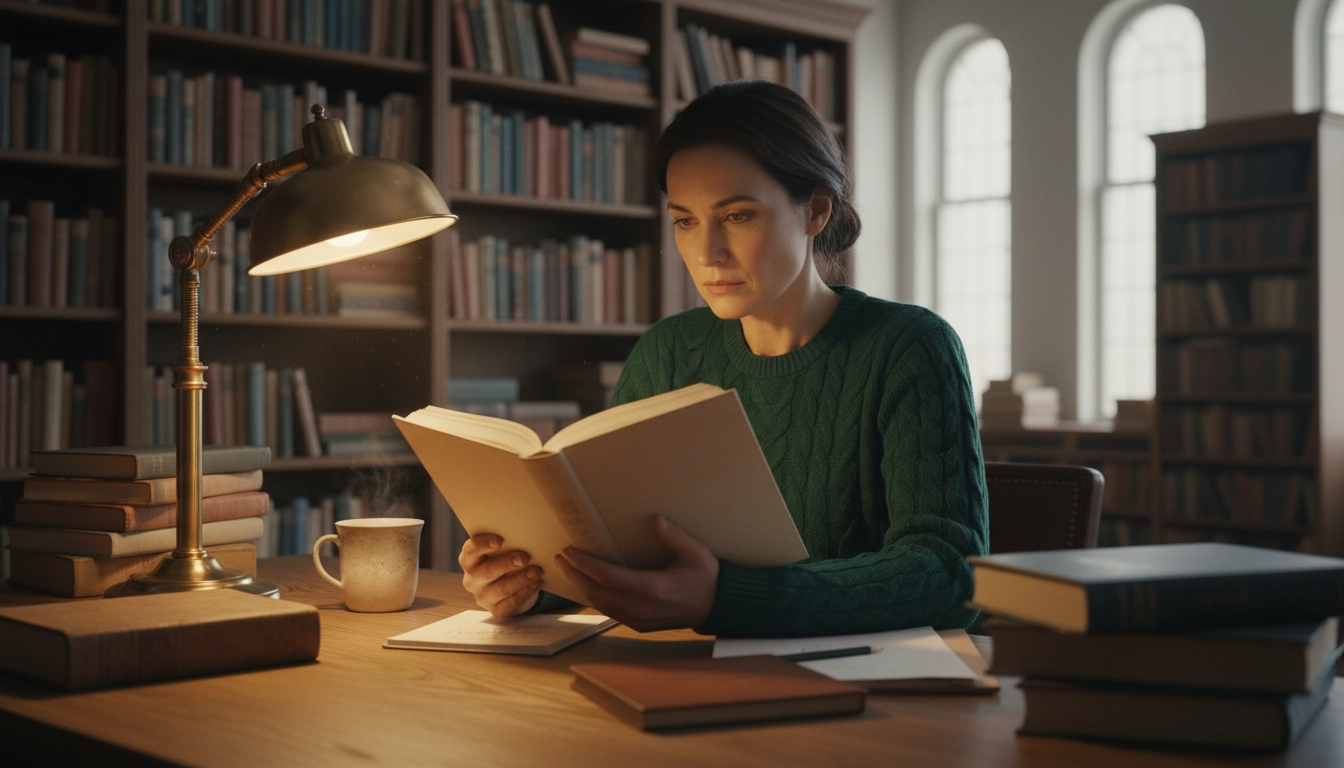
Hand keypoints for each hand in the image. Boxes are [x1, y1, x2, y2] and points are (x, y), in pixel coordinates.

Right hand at [459, 534, 541, 617]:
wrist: (510, 582)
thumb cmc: (505, 558)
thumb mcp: (503, 549)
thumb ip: (507, 543)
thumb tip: (524, 536)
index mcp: (469, 560)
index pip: (470, 551)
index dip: (483, 545)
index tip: (499, 541)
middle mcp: (472, 579)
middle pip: (487, 571)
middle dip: (507, 564)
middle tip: (525, 558)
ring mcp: (483, 597)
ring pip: (501, 589)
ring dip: (521, 579)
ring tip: (536, 571)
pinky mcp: (497, 610)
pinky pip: (512, 602)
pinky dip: (526, 591)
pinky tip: (536, 582)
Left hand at [554, 515, 718, 631]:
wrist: (718, 607)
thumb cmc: (707, 578)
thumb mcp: (695, 553)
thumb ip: (675, 536)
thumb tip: (656, 519)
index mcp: (652, 588)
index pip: (608, 575)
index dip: (585, 564)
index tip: (570, 551)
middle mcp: (641, 607)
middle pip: (597, 592)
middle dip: (576, 575)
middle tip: (561, 559)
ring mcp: (639, 619)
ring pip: (601, 604)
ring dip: (582, 587)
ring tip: (570, 571)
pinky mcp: (640, 625)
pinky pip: (610, 612)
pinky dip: (596, 599)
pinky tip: (589, 587)